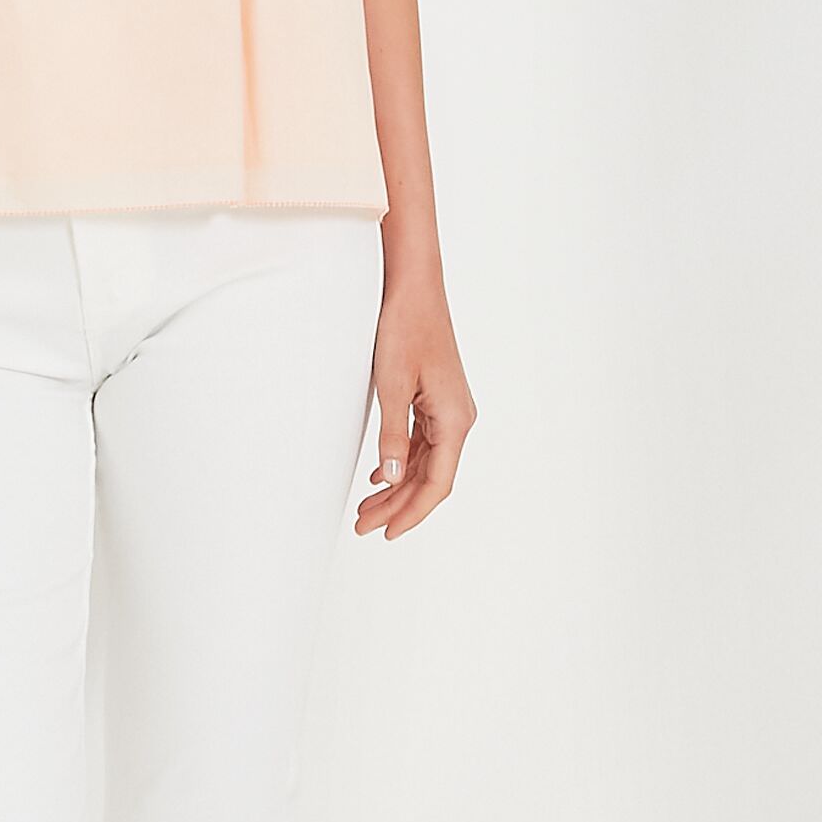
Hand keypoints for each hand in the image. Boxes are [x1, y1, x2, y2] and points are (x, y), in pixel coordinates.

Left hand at [358, 275, 475, 539]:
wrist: (414, 287)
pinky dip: (401, 462)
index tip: (386, 534)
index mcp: (455, 420)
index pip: (437, 484)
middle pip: (431, 478)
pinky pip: (422, 442)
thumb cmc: (406, 327)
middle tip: (363, 527)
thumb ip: (393, 434)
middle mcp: (458, 418)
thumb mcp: (392, 384)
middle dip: (397, 506)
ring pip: (425, 462)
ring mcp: (448, 409)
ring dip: (396, 487)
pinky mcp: (436, 399)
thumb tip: (392, 477)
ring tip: (365, 509)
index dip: (412, 513)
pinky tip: (380, 476)